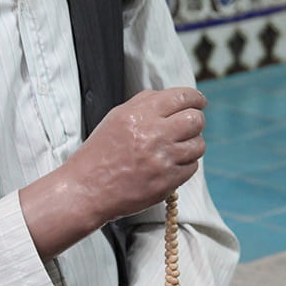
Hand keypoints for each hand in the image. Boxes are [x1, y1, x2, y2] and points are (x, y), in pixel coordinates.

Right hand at [20, 86, 205, 259]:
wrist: (87, 189)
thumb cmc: (100, 153)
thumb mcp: (116, 118)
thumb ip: (144, 103)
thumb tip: (174, 98)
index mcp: (139, 114)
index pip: (182, 97)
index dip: (195, 98)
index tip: (199, 102)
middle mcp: (153, 134)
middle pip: (196, 119)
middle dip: (196, 121)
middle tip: (189, 126)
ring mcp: (163, 159)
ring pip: (198, 144)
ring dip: (191, 144)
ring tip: (176, 148)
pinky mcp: (168, 181)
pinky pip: (192, 167)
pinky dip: (185, 165)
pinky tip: (169, 165)